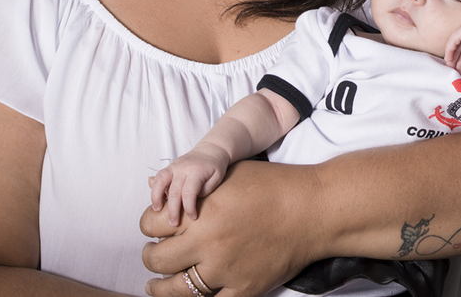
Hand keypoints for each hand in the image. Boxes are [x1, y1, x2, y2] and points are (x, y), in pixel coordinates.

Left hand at [141, 160, 322, 296]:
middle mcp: (208, 242)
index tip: (153, 229)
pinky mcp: (243, 288)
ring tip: (155, 284)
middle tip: (153, 254)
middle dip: (150, 257)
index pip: (151, 224)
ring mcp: (225, 269)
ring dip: (160, 288)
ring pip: (176, 289)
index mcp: (201, 210)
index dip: (148, 227)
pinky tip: (190, 294)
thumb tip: (167, 192)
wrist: (313, 209)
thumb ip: (197, 188)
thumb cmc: (273, 185)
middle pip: (157, 259)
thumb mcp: (229, 175)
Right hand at [149, 144, 229, 226]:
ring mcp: (174, 166)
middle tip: (174, 223)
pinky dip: (155, 189)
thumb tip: (191, 199)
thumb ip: (205, 190)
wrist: (211, 149)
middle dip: (173, 209)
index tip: (193, 217)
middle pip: (174, 191)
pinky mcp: (170, 166)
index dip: (189, 207)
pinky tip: (157, 200)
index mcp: (196, 171)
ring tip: (157, 210)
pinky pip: (159, 177)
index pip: (189, 192)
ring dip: (156, 196)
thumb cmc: (215, 166)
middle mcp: (183, 168)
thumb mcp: (217, 178)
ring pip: (160, 180)